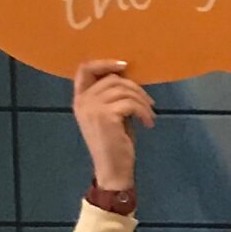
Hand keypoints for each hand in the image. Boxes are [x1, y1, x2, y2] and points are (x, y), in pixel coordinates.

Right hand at [73, 58, 154, 188]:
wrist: (112, 169)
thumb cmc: (114, 143)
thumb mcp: (111, 114)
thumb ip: (112, 96)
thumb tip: (128, 77)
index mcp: (80, 99)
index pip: (84, 69)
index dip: (104, 63)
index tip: (125, 65)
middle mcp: (82, 101)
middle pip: (112, 79)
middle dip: (136, 88)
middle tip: (150, 104)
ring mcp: (92, 107)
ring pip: (124, 90)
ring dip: (143, 102)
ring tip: (150, 115)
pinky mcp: (105, 116)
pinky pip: (131, 104)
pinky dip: (144, 112)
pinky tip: (148, 123)